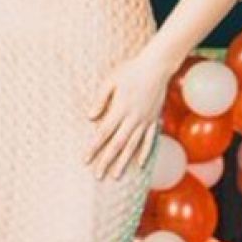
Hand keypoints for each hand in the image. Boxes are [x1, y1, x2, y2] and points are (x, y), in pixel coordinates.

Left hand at [85, 51, 169, 180]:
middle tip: (98, 175)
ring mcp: (145, 120)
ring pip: (132, 146)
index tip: (86, 159)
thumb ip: (100, 99)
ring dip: (123, 161)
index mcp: (120, 108)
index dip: (94, 147)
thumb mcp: (111, 80)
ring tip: (115, 175)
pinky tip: (139, 164)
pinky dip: (144, 153)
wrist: (156, 66)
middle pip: (117, 144)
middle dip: (106, 160)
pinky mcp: (154, 120)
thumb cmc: (130, 71)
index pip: (104, 132)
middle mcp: (133, 118)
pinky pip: (149, 140)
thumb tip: (90, 117)